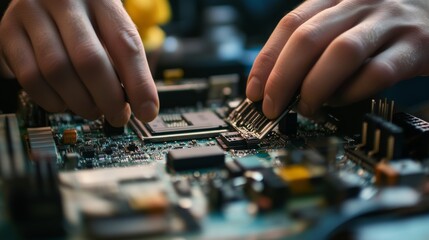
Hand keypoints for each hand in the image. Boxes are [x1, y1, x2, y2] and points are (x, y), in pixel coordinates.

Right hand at [0, 0, 158, 125]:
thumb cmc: (87, 18)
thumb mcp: (111, 26)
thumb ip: (124, 60)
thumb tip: (141, 106)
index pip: (125, 44)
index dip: (139, 84)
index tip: (147, 111)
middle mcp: (64, 0)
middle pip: (89, 60)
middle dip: (109, 99)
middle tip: (118, 117)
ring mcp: (32, 13)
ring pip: (57, 72)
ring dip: (81, 103)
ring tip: (93, 109)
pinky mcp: (9, 32)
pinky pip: (30, 78)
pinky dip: (52, 100)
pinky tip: (65, 102)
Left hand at [246, 0, 428, 118]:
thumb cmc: (381, 23)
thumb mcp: (344, 21)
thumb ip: (314, 44)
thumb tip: (276, 82)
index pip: (290, 25)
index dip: (266, 60)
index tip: (254, 90)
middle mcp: (359, 3)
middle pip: (308, 39)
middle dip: (282, 78)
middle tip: (271, 106)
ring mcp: (388, 22)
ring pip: (340, 53)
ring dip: (314, 87)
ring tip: (305, 108)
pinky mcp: (415, 46)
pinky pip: (376, 72)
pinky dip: (351, 92)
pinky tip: (340, 101)